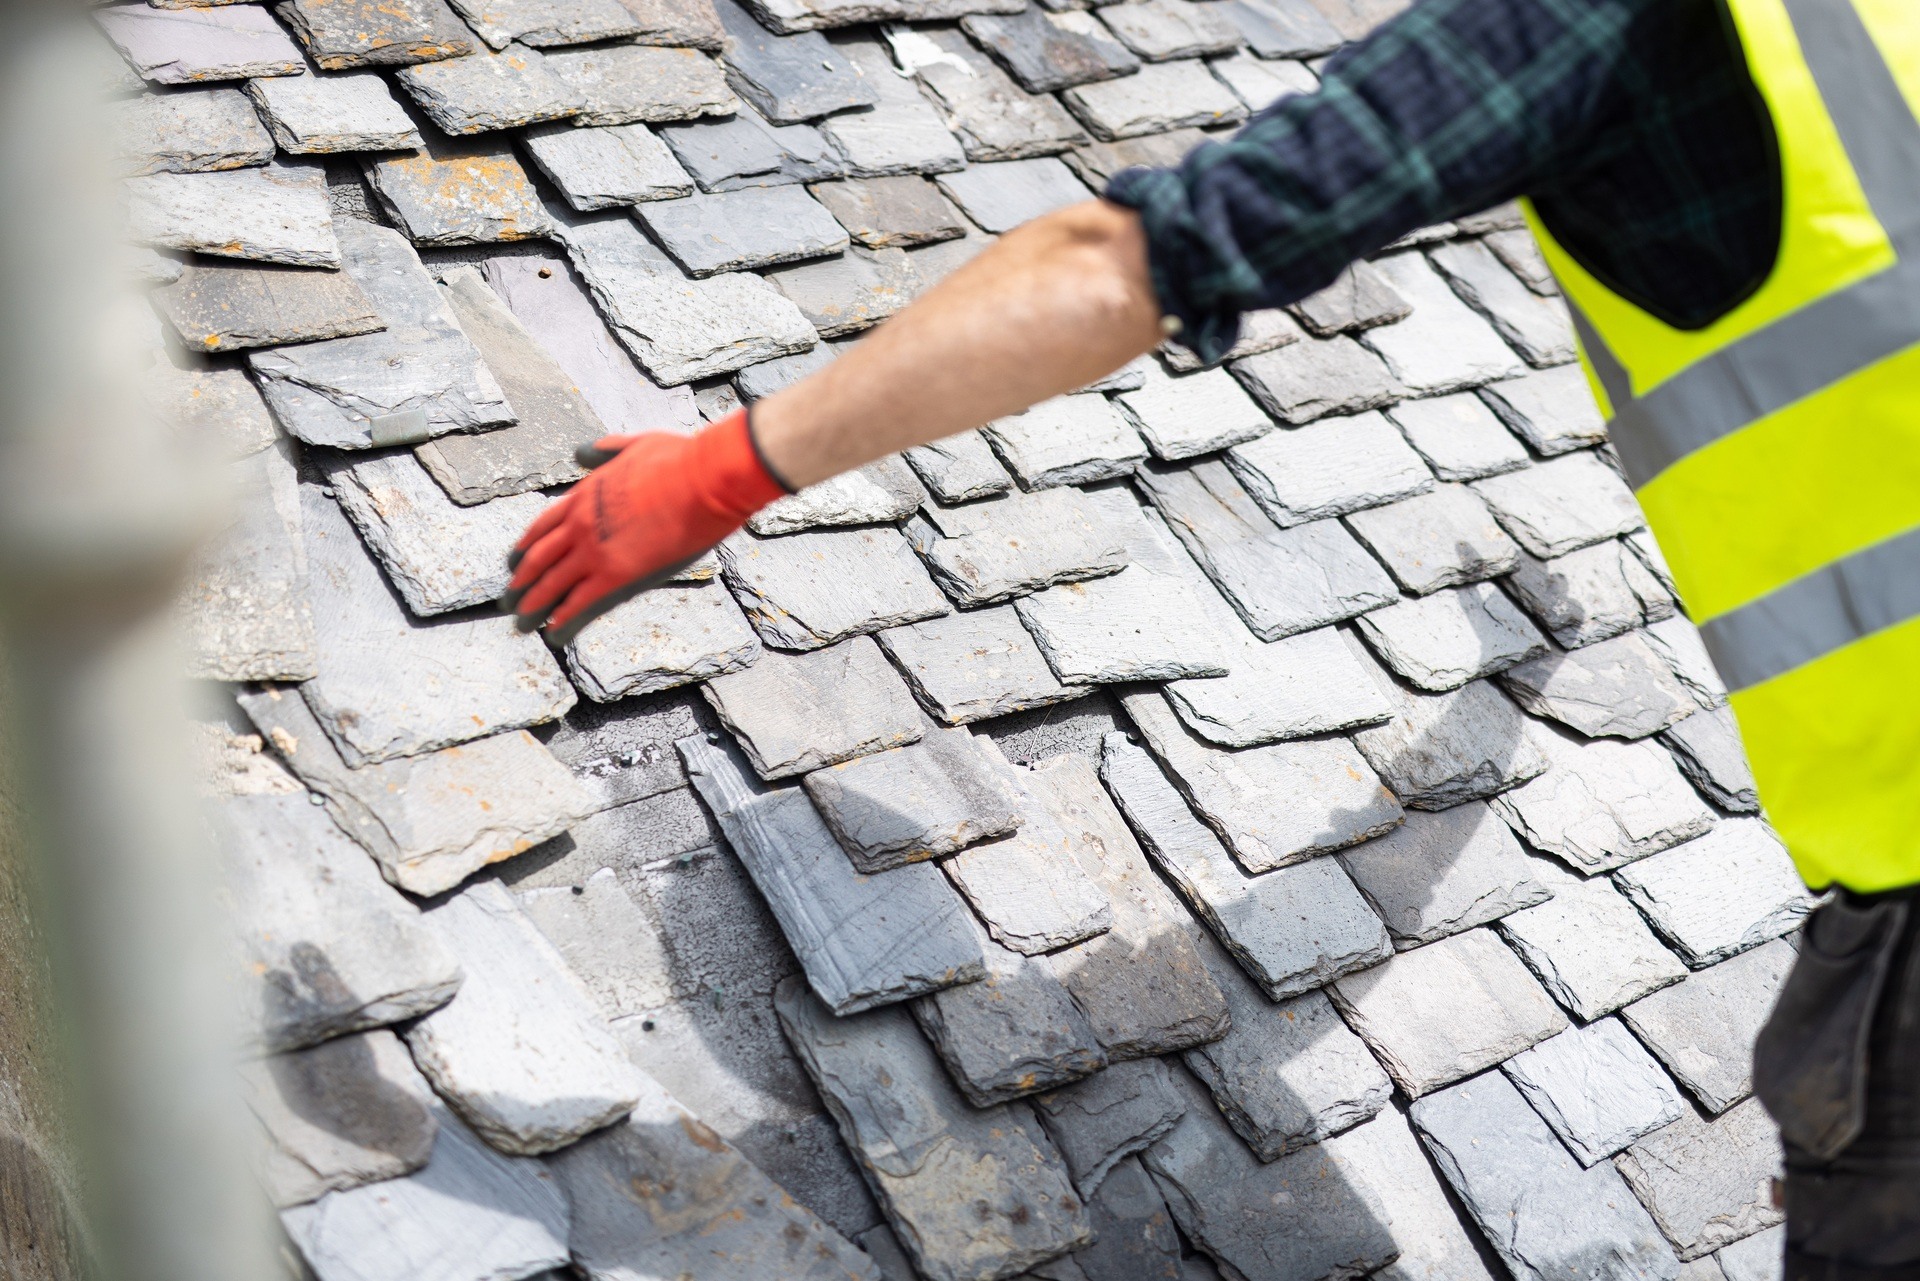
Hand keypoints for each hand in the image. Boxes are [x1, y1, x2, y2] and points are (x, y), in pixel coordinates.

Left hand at [501, 408, 789, 645]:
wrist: (704, 478)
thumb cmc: (681, 459)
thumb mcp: (636, 443)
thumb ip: (607, 449)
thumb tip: (583, 452)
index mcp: (585, 493)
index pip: (543, 525)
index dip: (526, 546)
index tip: (514, 560)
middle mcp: (580, 523)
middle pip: (538, 558)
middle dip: (521, 581)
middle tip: (509, 598)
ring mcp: (594, 550)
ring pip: (552, 584)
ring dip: (534, 606)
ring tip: (523, 623)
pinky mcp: (615, 575)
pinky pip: (579, 604)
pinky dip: (563, 620)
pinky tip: (554, 634)